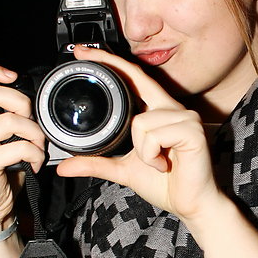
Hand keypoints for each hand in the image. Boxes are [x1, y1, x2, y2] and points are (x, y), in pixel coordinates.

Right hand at [0, 65, 45, 227]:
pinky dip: (35, 153)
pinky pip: (21, 147)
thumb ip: (4, 117)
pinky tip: (34, 162)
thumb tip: (22, 97)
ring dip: (33, 132)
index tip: (11, 75)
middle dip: (20, 101)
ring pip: (12, 121)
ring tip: (36, 145)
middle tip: (29, 117)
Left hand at [57, 46, 221, 232]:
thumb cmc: (166, 184)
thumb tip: (64, 167)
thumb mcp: (123, 170)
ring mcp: (186, 118)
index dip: (112, 61)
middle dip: (118, 89)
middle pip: (137, 87)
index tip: (86, 52)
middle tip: (118, 107)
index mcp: (160, 112)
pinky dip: (152, 156)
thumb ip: (96, 163)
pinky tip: (166, 164)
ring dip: (142, 151)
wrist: (191, 204)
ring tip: (158, 163)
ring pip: (140, 122)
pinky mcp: (193, 131)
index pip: (136, 77)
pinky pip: (154, 135)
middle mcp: (174, 109)